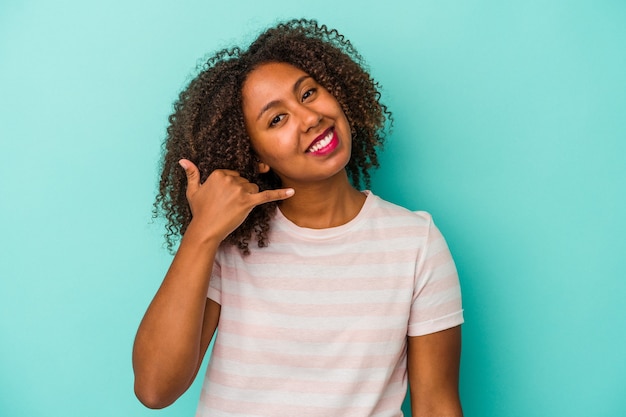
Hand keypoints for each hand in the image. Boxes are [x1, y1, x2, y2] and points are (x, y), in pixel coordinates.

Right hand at [179, 159, 293, 241]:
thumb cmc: (199, 211)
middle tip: (227, 205)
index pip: (233, 174)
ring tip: (234, 208)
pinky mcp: (248, 202)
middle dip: (239, 192)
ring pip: (253, 188)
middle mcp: (230, 178)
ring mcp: (240, 190)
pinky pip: (266, 195)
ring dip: (248, 197)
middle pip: (245, 181)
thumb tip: (182, 160)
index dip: (230, 187)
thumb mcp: (193, 191)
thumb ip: (191, 173)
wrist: (205, 230)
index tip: (222, 198)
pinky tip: (292, 192)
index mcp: (219, 173)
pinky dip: (280, 194)